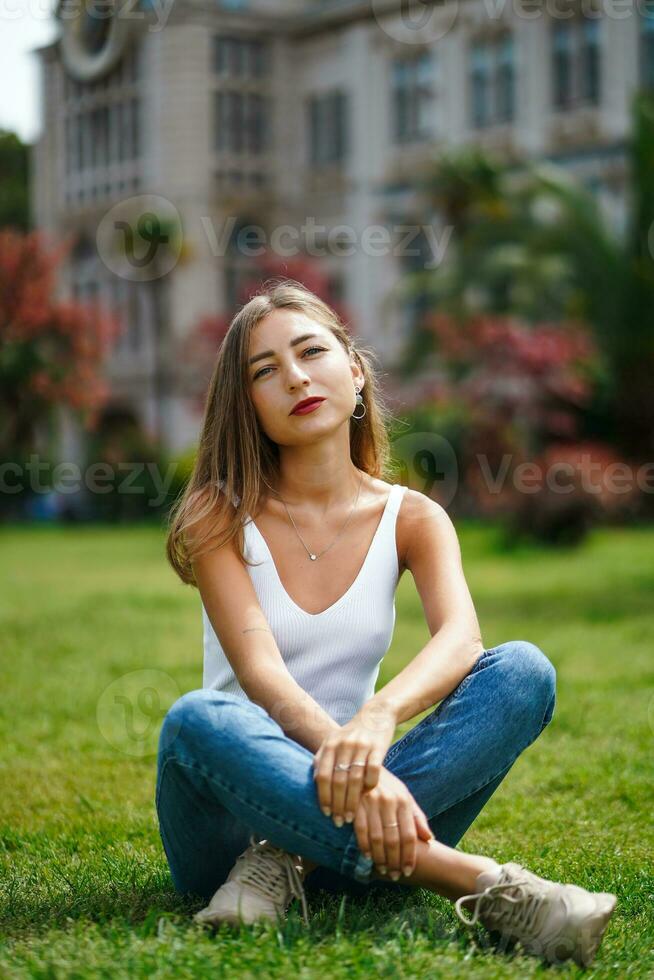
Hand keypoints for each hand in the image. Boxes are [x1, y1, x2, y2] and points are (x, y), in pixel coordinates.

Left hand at [312, 702, 396, 824]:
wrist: (376, 714)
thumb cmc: (351, 735)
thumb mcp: (333, 743)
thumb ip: (322, 760)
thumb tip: (313, 786)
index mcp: (329, 744)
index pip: (322, 776)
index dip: (323, 797)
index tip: (326, 813)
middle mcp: (343, 744)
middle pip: (338, 781)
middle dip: (337, 805)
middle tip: (339, 821)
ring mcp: (361, 745)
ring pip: (354, 779)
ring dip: (352, 802)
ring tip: (351, 817)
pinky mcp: (378, 747)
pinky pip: (373, 771)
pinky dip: (370, 785)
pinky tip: (368, 796)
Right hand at [354, 767, 433, 878]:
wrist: (362, 764)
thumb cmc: (386, 784)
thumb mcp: (404, 795)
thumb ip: (417, 817)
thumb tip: (430, 838)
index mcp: (403, 800)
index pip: (409, 834)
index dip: (409, 855)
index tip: (409, 870)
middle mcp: (389, 801)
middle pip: (393, 839)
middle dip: (395, 861)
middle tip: (396, 875)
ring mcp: (371, 802)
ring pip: (377, 838)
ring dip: (380, 858)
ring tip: (384, 870)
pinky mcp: (355, 804)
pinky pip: (360, 830)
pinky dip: (364, 846)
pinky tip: (368, 856)